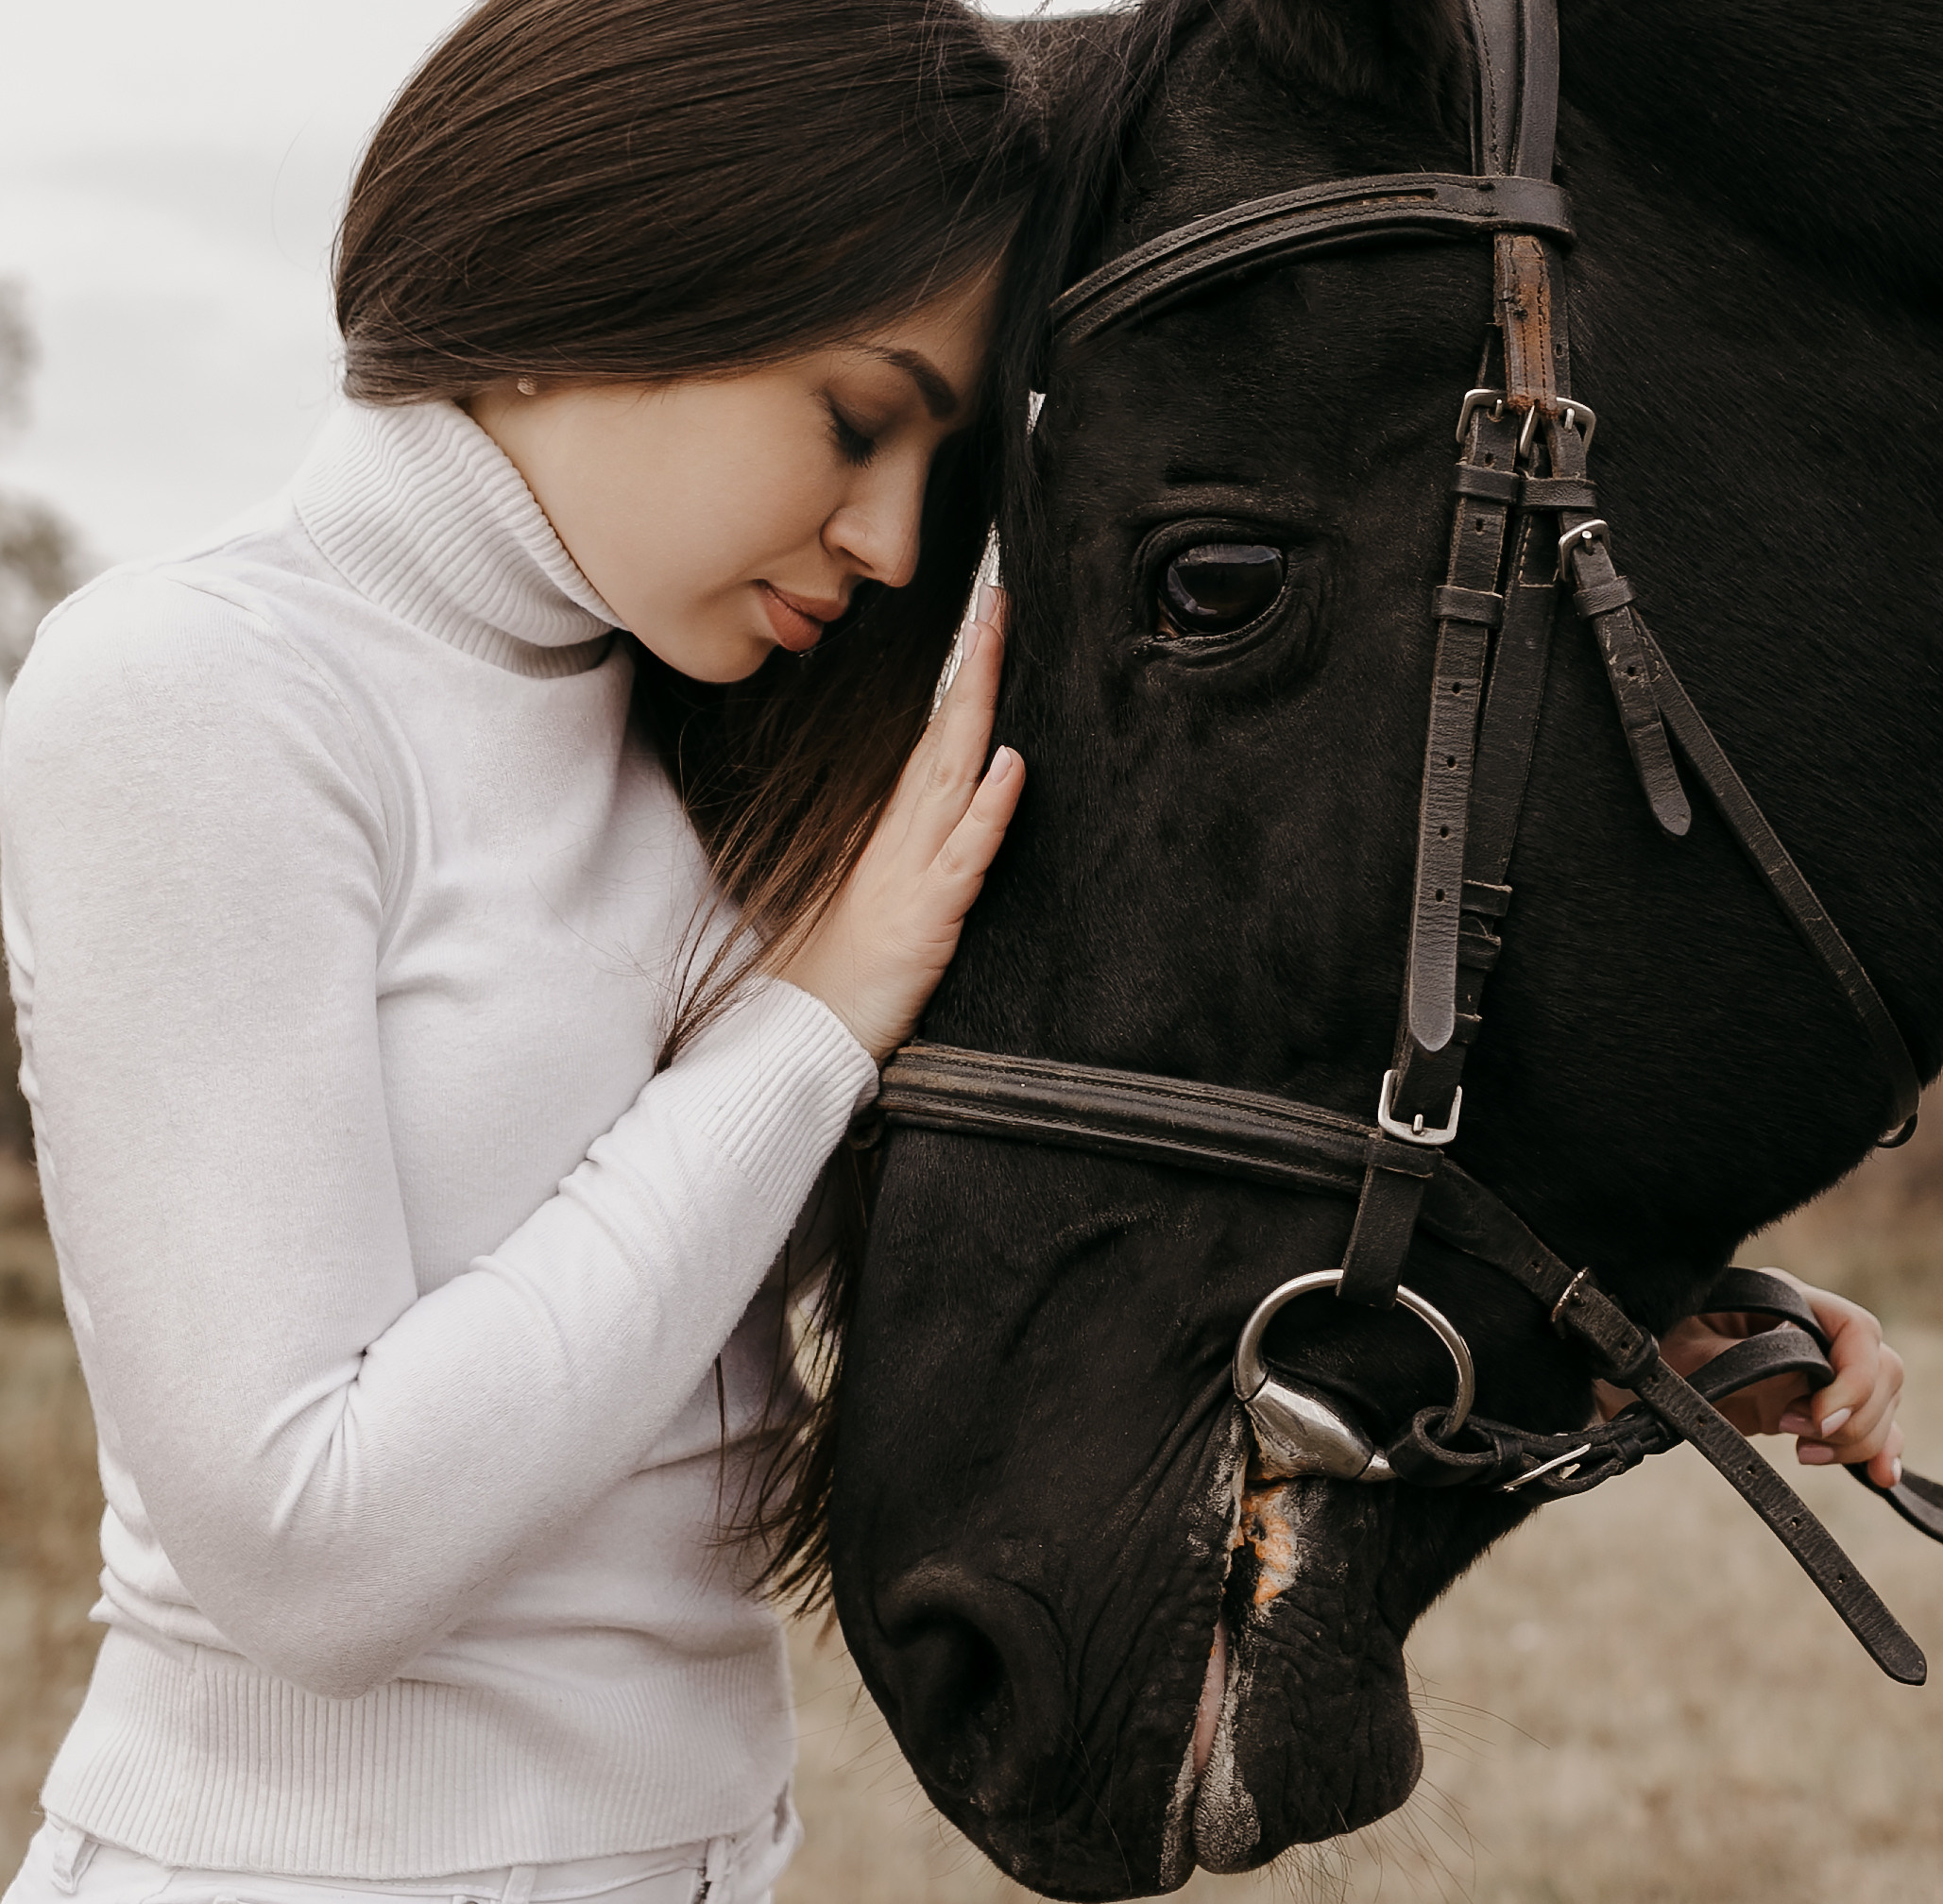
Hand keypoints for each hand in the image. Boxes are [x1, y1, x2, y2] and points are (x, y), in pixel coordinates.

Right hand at [779, 588, 1023, 1062]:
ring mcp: (910, 873)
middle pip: (941, 738)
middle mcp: (896, 840)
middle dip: (972, 668)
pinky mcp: (927, 917)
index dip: (957, 685)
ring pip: (951, 775)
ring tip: (999, 643)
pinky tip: (1011, 764)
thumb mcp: (862, 900)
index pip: (927, 743)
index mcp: (884, 834)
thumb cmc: (827, 974)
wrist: (795, 1036)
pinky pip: (965, 855)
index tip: (981, 625)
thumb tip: (920, 816)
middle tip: (997, 601)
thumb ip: (890, 857)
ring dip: (979, 707)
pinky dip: (990, 808)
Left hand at [1600, 1274, 1903, 1487]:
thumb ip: (1750, 1371)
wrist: (1615, 1382)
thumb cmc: (1644, 1358)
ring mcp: (1813, 1366)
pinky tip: (1879, 1475)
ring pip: (1880, 1398)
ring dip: (1862, 1435)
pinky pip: (1867, 1421)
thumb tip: (1806, 1394)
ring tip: (1807, 1455)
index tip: (1809, 1422)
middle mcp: (1806, 1327)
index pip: (1855, 1330)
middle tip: (1803, 1442)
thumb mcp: (1689, 1361)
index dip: (1851, 1380)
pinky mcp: (1810, 1402)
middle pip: (1879, 1367)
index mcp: (1779, 1300)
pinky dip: (1878, 1447)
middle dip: (1855, 1413)